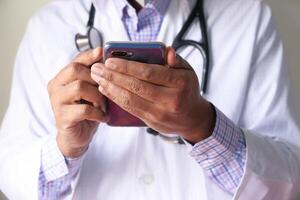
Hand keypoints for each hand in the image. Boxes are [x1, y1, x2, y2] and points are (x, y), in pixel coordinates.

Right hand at [48, 48, 108, 157]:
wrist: (76, 137)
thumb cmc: (86, 111)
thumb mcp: (91, 91)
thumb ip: (93, 76)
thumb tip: (102, 53)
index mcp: (62, 78)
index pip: (75, 60)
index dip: (89, 56)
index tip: (102, 51)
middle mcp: (56, 87)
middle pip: (75, 70)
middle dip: (95, 78)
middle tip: (105, 90)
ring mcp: (57, 102)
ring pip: (79, 87)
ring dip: (97, 96)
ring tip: (103, 106)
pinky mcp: (62, 118)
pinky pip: (84, 110)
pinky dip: (98, 113)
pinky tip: (102, 117)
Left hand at [91, 48, 214, 143]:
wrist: (192, 119)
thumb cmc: (187, 91)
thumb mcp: (188, 72)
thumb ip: (177, 61)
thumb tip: (167, 50)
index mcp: (179, 83)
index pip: (149, 73)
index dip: (128, 67)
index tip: (110, 60)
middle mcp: (169, 99)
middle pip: (136, 86)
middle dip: (113, 76)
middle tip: (97, 68)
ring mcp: (159, 112)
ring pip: (130, 99)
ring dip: (110, 88)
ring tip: (97, 77)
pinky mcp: (151, 121)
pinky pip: (130, 109)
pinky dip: (115, 98)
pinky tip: (105, 89)